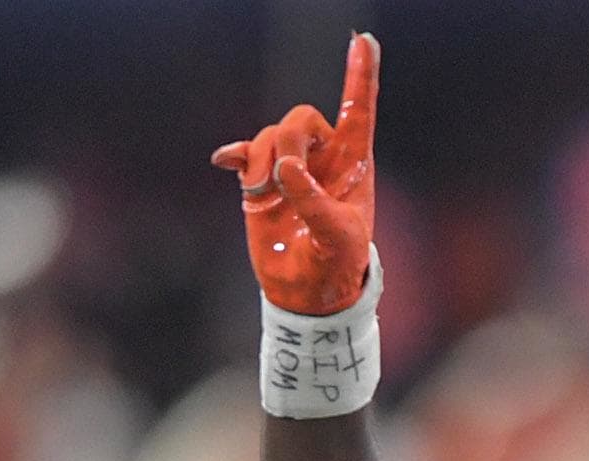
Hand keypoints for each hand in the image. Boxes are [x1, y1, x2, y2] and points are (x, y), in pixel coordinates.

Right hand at [212, 32, 378, 315]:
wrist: (308, 291)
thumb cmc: (337, 264)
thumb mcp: (337, 237)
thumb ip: (315, 202)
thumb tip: (286, 168)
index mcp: (354, 164)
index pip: (359, 111)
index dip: (360, 76)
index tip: (365, 40)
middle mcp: (322, 158)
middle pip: (300, 120)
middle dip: (285, 142)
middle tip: (279, 181)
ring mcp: (291, 168)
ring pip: (270, 136)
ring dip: (261, 161)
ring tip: (263, 197)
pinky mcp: (262, 182)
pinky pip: (244, 153)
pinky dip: (235, 155)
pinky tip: (224, 162)